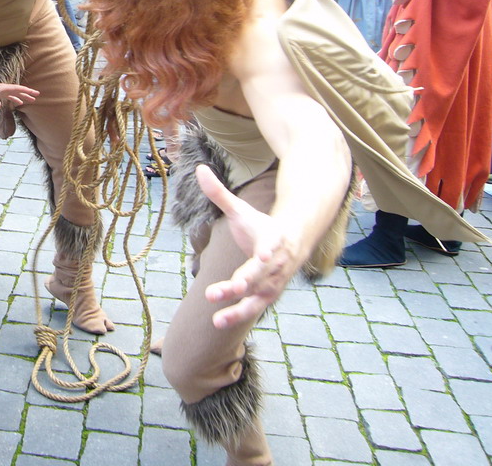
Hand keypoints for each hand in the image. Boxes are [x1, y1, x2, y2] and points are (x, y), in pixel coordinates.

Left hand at [0, 83, 38, 109]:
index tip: (35, 93)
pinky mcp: (0, 95)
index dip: (27, 91)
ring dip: (23, 97)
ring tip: (31, 100)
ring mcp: (3, 91)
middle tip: (37, 96)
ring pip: (16, 94)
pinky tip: (19, 103)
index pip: (19, 89)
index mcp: (4, 88)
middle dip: (28, 93)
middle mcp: (5, 88)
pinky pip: (11, 97)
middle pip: (19, 91)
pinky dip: (16, 99)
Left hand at [196, 165, 300, 329]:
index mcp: (271, 240)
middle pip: (258, 275)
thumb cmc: (262, 226)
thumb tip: (199, 168)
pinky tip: (218, 323)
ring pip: (256, 298)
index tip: (262, 255)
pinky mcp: (268, 296)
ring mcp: (273, 282)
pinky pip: (253, 308)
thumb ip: (219, 193)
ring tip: (216, 320)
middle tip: (228, 289)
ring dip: (238, 309)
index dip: (266, 253)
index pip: (269, 247)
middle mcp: (274, 264)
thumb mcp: (241, 209)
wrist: (292, 243)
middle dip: (243, 282)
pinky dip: (238, 315)